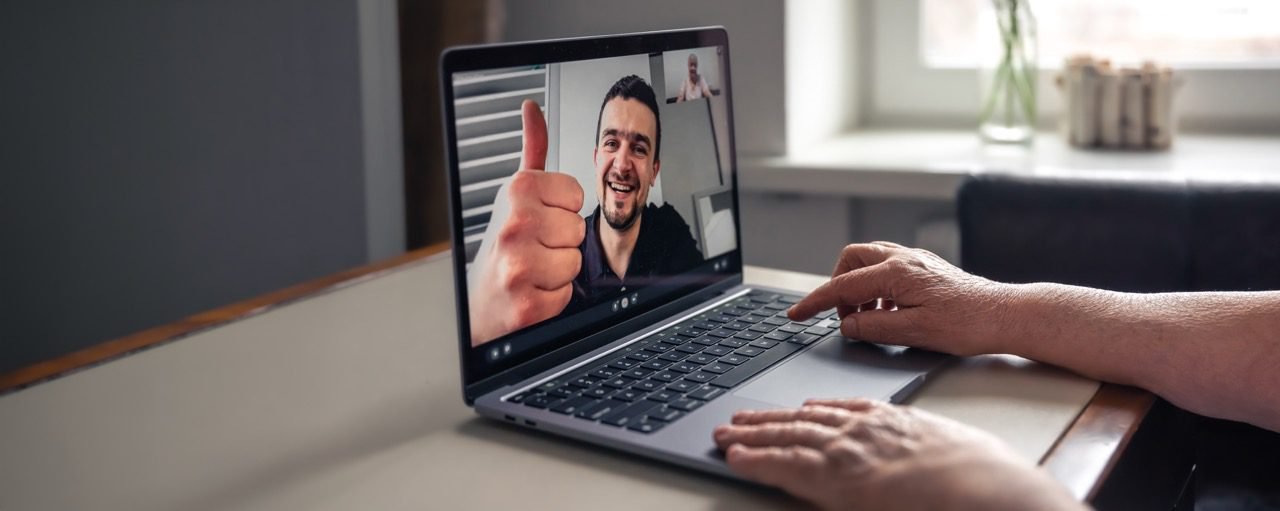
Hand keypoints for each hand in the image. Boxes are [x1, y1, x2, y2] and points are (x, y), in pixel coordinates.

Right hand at [467, 100, 585, 345]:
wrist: (476, 301)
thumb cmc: (500, 246)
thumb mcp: (513, 193)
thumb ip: (532, 149)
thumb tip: (532, 109)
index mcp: (516, 192)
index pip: (575, 196)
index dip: (560, 211)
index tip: (536, 221)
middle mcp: (514, 225)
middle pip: (577, 229)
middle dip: (559, 243)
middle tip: (531, 248)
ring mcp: (518, 265)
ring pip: (574, 262)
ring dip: (557, 271)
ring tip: (531, 269)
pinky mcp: (526, 304)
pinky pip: (566, 294)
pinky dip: (552, 298)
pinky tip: (530, 291)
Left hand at [714, 399, 1082, 510]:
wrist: (986, 486)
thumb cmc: (981, 475)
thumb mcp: (949, 449)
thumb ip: (921, 450)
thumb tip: (918, 469)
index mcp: (890, 421)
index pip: (837, 411)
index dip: (808, 413)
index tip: (792, 411)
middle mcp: (862, 431)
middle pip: (802, 421)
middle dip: (767, 420)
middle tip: (739, 419)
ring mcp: (845, 451)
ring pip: (786, 438)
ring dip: (751, 435)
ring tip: (726, 435)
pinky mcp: (834, 477)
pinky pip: (784, 464)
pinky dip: (757, 458)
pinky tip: (737, 457)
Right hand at [788, 242, 1014, 355]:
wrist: (1005, 315)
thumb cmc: (967, 324)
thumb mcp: (913, 332)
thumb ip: (872, 327)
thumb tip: (846, 325)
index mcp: (896, 272)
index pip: (842, 286)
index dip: (814, 302)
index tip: (795, 315)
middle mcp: (904, 259)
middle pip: (851, 259)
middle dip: (838, 285)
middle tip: (843, 316)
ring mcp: (916, 260)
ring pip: (869, 260)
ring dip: (858, 286)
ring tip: (868, 316)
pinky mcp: (926, 267)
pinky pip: (887, 266)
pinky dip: (877, 286)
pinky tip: (889, 310)